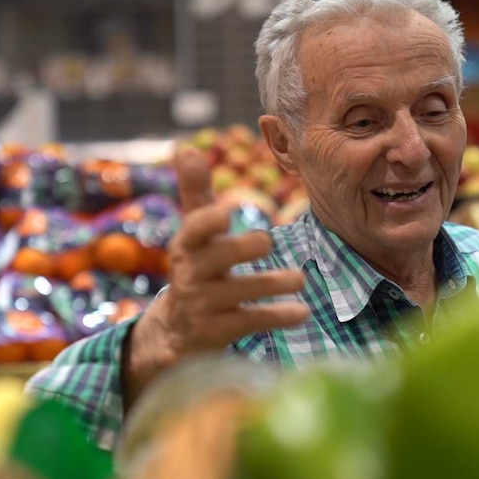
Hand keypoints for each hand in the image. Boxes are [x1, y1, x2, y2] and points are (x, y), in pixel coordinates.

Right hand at [122, 147, 308, 410]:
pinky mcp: (220, 331)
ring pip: (238, 292)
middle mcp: (191, 274)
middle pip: (216, 259)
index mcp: (187, 245)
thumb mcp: (192, 232)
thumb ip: (194, 191)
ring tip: (300, 279)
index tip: (226, 213)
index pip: (192, 230)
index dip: (206, 222)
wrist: (175, 330)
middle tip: (267, 241)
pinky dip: (278, 317)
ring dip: (271, 284)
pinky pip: (251, 321)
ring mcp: (205, 305)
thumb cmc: (195, 266)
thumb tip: (184, 147)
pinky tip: (302, 312)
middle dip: (241, 249)